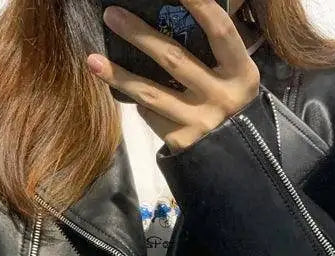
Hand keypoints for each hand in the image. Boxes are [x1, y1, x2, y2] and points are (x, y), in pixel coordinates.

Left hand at [87, 0, 259, 153]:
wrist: (238, 160)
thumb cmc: (232, 106)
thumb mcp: (234, 78)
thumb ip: (213, 52)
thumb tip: (176, 16)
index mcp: (241, 73)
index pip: (220, 31)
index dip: (201, 6)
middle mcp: (222, 97)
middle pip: (174, 59)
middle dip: (139, 35)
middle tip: (112, 15)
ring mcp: (201, 122)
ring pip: (151, 93)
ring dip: (119, 75)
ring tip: (93, 60)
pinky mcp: (182, 141)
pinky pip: (152, 115)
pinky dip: (139, 102)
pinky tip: (126, 92)